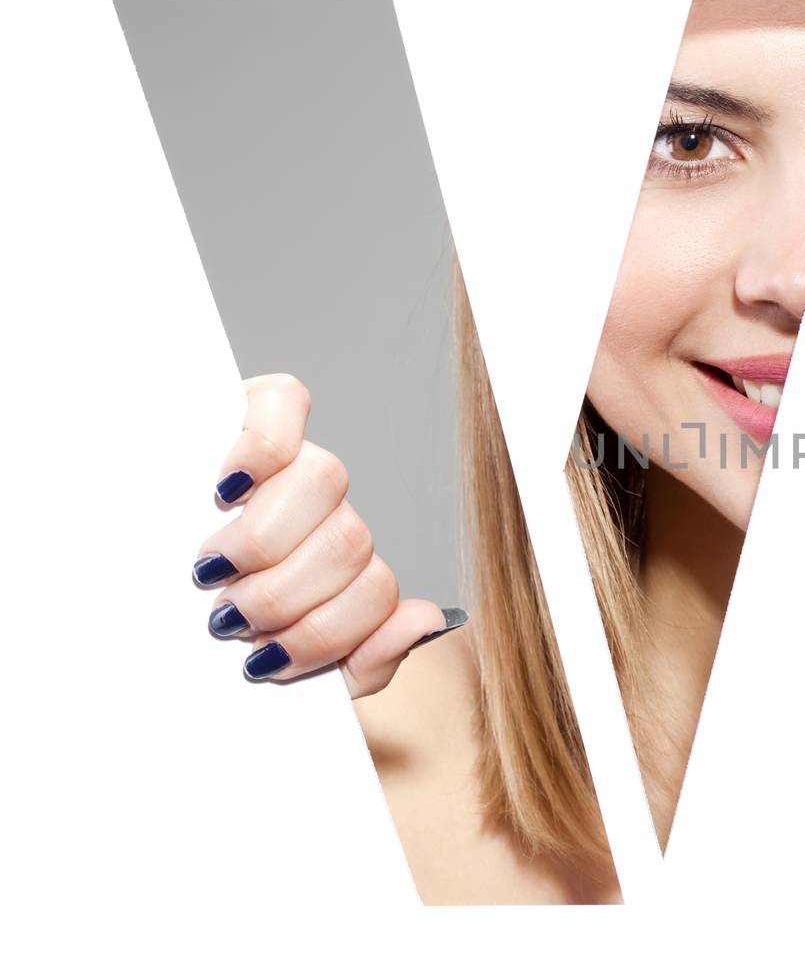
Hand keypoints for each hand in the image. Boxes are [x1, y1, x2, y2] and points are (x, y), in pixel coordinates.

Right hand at [193, 373, 466, 695]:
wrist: (118, 602)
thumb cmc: (208, 621)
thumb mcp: (278, 660)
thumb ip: (364, 657)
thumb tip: (426, 620)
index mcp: (341, 569)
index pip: (378, 592)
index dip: (329, 633)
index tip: (267, 658)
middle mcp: (327, 511)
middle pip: (349, 542)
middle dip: (283, 597)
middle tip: (229, 618)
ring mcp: (294, 459)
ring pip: (324, 481)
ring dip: (265, 540)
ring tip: (215, 570)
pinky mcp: (256, 409)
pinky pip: (285, 404)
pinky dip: (263, 447)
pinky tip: (228, 489)